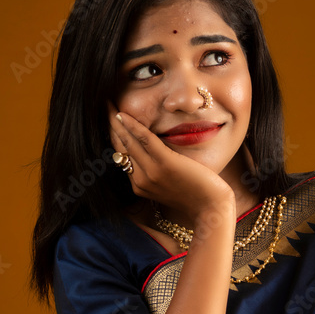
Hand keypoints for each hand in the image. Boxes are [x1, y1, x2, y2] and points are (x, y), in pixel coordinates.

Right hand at [107, 100, 234, 223]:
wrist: (211, 209)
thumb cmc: (197, 196)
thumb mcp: (171, 185)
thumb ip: (158, 172)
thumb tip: (154, 153)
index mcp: (140, 186)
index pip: (123, 157)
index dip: (116, 137)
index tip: (111, 121)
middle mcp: (141, 181)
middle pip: (121, 148)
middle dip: (111, 126)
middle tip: (104, 106)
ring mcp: (152, 174)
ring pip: (129, 142)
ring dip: (116, 121)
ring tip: (108, 104)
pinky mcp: (165, 164)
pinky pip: (144, 140)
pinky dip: (133, 126)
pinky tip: (124, 114)